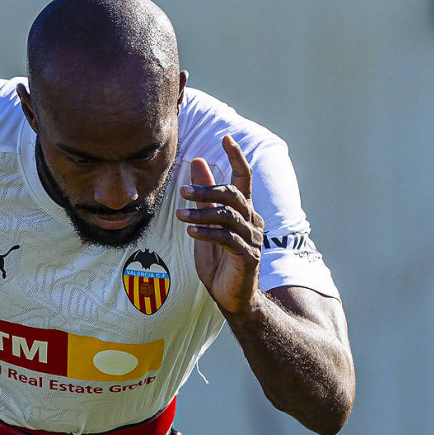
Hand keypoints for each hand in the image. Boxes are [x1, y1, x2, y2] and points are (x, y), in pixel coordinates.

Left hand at [176, 134, 265, 318]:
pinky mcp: (248, 256)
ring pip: (229, 216)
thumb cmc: (219, 260)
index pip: (244, 177)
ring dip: (203, 212)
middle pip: (233, 195)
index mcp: (244, 210)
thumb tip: (197, 161)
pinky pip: (228, 239)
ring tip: (180, 214)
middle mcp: (252, 220)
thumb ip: (204, 195)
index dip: (237, 157)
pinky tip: (191, 231)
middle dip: (207, 190)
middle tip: (182, 191)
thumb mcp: (207, 223)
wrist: (231, 297)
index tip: (226, 138)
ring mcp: (252, 239)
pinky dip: (208, 233)